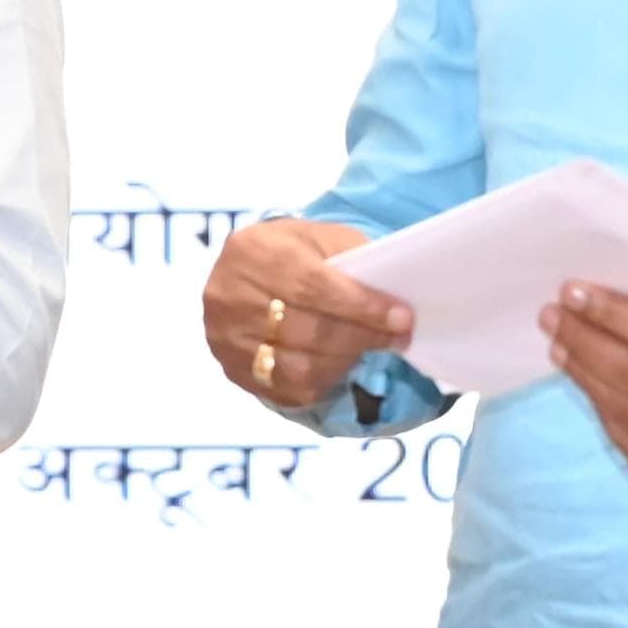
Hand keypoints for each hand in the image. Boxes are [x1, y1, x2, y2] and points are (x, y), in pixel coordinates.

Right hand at [205, 218, 410, 414]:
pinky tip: (339, 365)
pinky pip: (286, 389)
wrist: (243, 271)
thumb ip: (353, 263)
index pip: (311, 287)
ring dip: (345, 362)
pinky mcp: (231, 368)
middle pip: (306, 330)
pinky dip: (322, 381)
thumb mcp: (320, 238)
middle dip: (361, 337)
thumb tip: (393, 304)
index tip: (402, 317)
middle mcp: (229, 295)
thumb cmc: (290, 251)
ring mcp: (225, 337)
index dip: (361, 307)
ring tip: (369, 350)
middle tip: (398, 338)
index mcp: (252, 252)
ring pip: (298, 366)